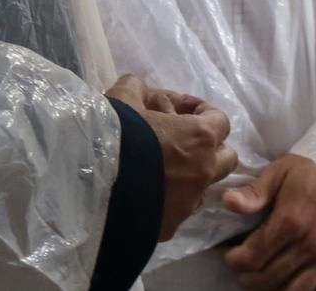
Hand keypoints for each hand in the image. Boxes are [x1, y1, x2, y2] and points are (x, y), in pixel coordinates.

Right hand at [107, 74, 238, 239]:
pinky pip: (182, 209)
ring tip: (163, 169)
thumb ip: (139, 89)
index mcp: (200, 137)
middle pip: (226, 158)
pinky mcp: (171, 226)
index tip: (185, 111)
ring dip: (193, 175)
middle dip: (210, 148)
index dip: (204, 112)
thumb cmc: (113, 135)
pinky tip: (149, 192)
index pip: (221, 121)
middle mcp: (203, 171)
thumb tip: (141, 90)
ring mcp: (189, 202)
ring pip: (205, 186)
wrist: (88, 187)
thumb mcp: (123, 97)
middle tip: (183, 142)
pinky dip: (173, 199)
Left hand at [220, 154, 315, 289]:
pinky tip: (297, 283)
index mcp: (290, 221)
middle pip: (269, 278)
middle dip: (248, 277)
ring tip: (267, 278)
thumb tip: (228, 203)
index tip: (229, 254)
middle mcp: (310, 244)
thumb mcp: (282, 169)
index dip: (234, 260)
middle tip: (244, 269)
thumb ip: (255, 192)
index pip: (251, 257)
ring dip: (275, 289)